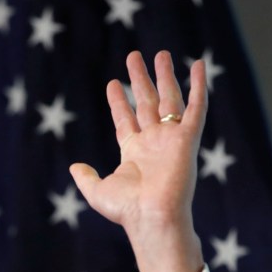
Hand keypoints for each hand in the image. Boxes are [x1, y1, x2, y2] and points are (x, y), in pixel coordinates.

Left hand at [70, 50, 207, 271]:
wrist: (152, 217)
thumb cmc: (126, 210)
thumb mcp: (97, 191)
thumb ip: (86, 177)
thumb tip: (74, 167)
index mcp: (132, 151)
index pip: (125, 118)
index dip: (118, 101)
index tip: (113, 82)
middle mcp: (152, 142)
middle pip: (145, 102)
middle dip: (140, 80)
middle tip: (134, 57)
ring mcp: (170, 138)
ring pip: (168, 99)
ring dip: (164, 76)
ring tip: (159, 54)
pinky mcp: (187, 139)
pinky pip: (195, 107)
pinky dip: (197, 86)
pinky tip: (197, 65)